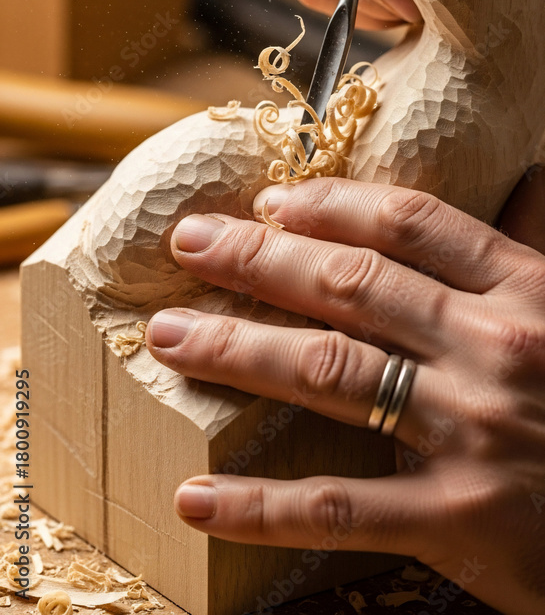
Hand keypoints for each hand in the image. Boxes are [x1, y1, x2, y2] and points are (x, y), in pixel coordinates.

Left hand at [146, 177, 544, 614]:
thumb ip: (534, 248)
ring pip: (331, 373)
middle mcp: (494, 346)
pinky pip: (339, 506)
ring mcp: (474, 431)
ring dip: (235, 350)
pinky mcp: (461, 520)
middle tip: (188, 245)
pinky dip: (261, 506)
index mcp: (525, 289)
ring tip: (167, 339)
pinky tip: (197, 499)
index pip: (412, 224)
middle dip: (257, 259)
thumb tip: (523, 180)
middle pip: (352, 285)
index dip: (331, 206)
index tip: (270, 202)